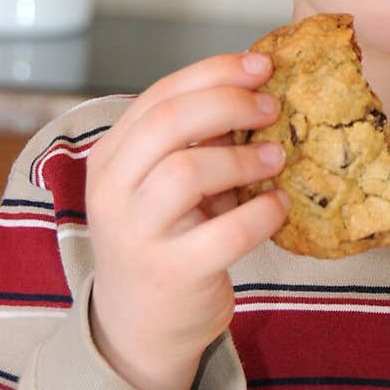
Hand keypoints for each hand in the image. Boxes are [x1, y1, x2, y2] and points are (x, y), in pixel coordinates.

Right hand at [85, 51, 288, 389]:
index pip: (159, 95)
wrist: (140, 324)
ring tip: (276, 158)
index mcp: (111, 157)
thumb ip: (195, 141)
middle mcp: (112, 192)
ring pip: (187, 172)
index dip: (214, 72)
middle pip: (168, 122)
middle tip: (272, 107)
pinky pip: (224, 233)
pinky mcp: (171, 273)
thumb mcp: (165, 184)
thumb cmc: (165, 237)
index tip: (261, 65)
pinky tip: (278, 206)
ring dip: (242, 158)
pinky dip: (261, 214)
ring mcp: (136, 234)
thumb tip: (256, 88)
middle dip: (228, 104)